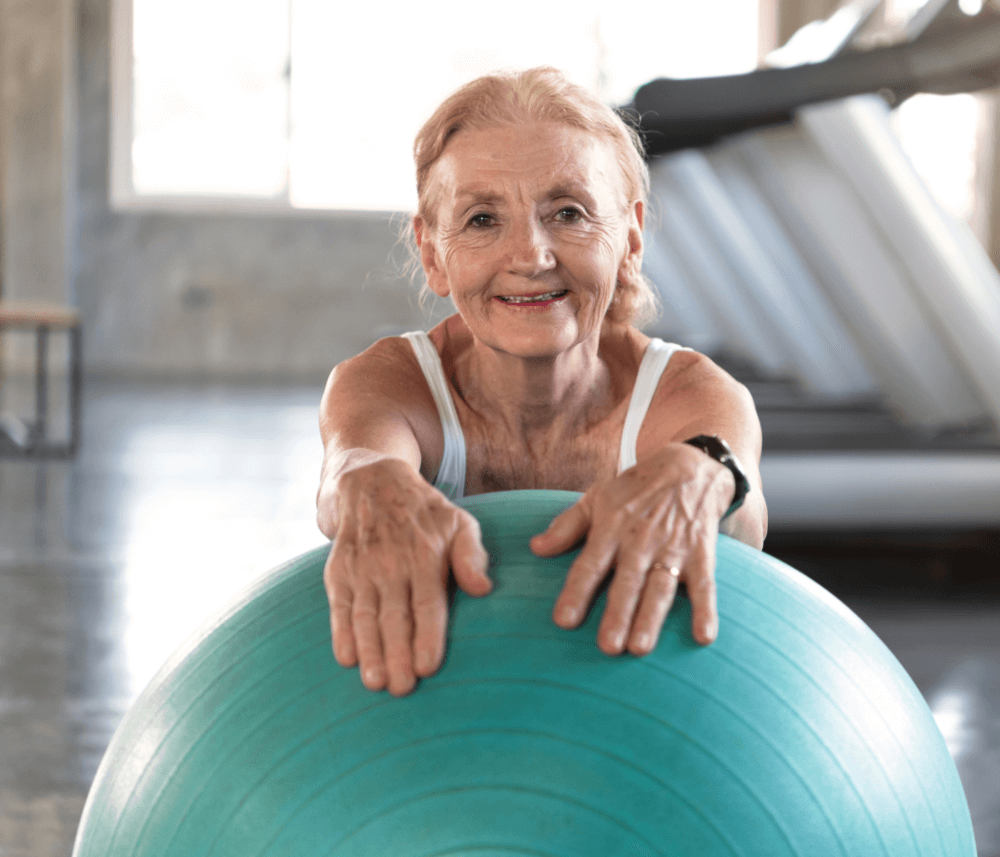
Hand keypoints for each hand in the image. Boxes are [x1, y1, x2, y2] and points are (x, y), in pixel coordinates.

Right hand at [322, 459, 490, 695]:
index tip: (427, 666)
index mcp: (425, 554)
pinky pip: (339, 606)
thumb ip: (472, 555)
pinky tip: (346, 659)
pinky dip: (341, 633)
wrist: (371, 481)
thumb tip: (484, 588)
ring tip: (375, 683)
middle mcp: (391, 563)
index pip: (427, 603)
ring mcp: (362, 568)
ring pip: (365, 616)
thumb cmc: (425, 513)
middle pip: (395, 617)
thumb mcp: (459, 522)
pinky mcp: (338, 571)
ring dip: (369, 651)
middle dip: (397, 655)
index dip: (427, 636)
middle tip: (401, 689)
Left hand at [530, 444, 734, 654]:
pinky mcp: (701, 554)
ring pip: (660, 588)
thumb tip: (536, 548)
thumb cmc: (635, 488)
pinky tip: (704, 636)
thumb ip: (566, 526)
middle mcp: (641, 541)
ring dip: (651, 618)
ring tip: (640, 648)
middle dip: (617, 615)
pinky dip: (706, 610)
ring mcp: (673, 549)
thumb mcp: (596, 497)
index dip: (576, 592)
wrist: (689, 467)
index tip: (564, 621)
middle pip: (627, 583)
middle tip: (607, 647)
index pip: (590, 565)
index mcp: (611, 529)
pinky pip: (704, 586)